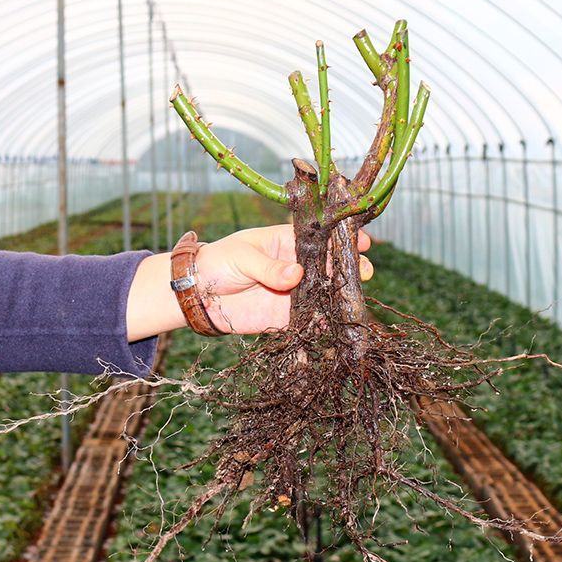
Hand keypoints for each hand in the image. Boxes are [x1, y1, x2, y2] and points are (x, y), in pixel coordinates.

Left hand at [195, 224, 372, 333]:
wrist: (198, 295)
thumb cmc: (219, 263)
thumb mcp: (243, 257)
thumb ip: (269, 267)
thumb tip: (297, 274)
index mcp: (288, 241)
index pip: (322, 238)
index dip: (343, 238)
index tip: (362, 242)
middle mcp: (297, 266)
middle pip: (331, 266)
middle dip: (350, 268)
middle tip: (363, 272)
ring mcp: (295, 292)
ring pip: (326, 293)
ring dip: (341, 296)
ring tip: (354, 299)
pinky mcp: (287, 316)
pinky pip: (311, 319)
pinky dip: (325, 322)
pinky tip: (335, 323)